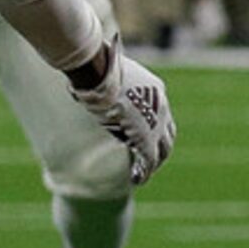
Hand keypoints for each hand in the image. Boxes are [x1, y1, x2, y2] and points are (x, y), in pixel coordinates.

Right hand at [70, 40, 175, 184]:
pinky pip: (150, 160)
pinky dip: (145, 172)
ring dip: (154, 163)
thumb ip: (104, 84)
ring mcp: (157, 123)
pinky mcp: (147, 138)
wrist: (100, 73)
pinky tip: (138, 180)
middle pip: (167, 133)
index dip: (154, 127)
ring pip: (162, 150)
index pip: (160, 112)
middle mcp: (161, 106)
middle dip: (160, 148)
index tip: (143, 136)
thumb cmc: (95, 67)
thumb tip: (81, 83)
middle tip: (150, 159)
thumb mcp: (106, 75)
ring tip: (144, 173)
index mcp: (155, 89)